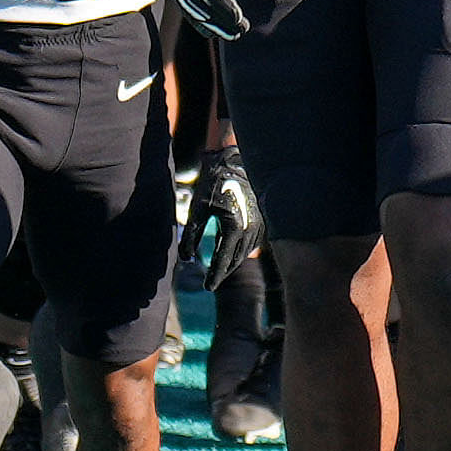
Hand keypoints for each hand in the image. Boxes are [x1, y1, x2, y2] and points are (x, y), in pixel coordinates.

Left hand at [179, 144, 264, 288]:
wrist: (236, 163)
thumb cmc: (214, 184)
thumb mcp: (198, 209)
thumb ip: (191, 235)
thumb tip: (186, 260)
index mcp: (234, 228)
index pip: (223, 260)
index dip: (215, 276)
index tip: (207, 288)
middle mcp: (251, 230)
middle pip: (236, 260)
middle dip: (222, 272)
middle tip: (210, 283)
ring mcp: (260, 226)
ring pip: (245, 253)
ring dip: (232, 262)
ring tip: (218, 269)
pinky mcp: (263, 221)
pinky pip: (251, 243)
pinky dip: (240, 250)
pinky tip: (230, 251)